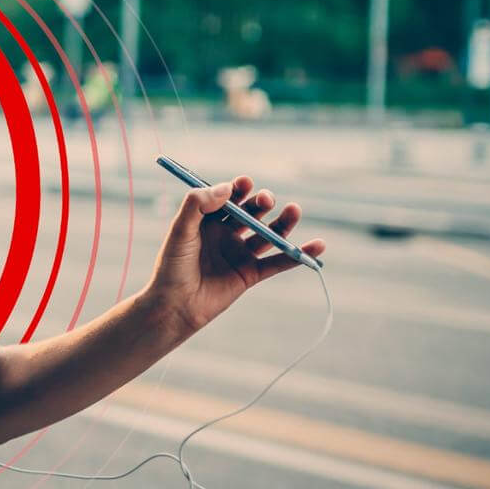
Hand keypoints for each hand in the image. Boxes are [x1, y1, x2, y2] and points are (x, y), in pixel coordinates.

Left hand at [144, 175, 326, 338]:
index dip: (238, 189)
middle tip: (266, 200)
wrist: (174, 305)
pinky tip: (318, 245)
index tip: (245, 183)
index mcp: (206, 221)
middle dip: (261, 203)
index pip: (228, 199)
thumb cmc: (172, 266)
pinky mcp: (250, 274)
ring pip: (267, 234)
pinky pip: (278, 262)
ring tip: (293, 210)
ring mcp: (239, 254)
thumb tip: (227, 188)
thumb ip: (197, 205)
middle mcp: (225, 235)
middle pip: (251, 213)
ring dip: (282, 223)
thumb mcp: (180, 230)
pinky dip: (298, 254)